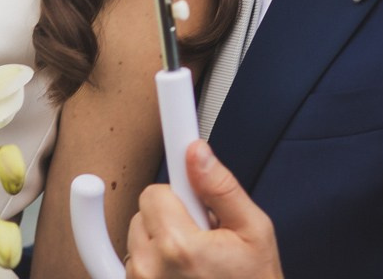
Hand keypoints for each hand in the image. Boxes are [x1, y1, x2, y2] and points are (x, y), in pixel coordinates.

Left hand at [124, 141, 283, 278]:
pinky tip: (170, 266)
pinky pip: (127, 264)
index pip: (156, 191)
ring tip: (195, 262)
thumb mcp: (255, 233)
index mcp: (181, 247)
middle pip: (146, 212)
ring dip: (161, 243)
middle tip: (204, 236)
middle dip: (172, 215)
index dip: (168, 175)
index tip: (151, 119)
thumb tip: (197, 153)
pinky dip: (146, 263)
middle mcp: (151, 269)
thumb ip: (222, 189)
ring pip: (138, 238)